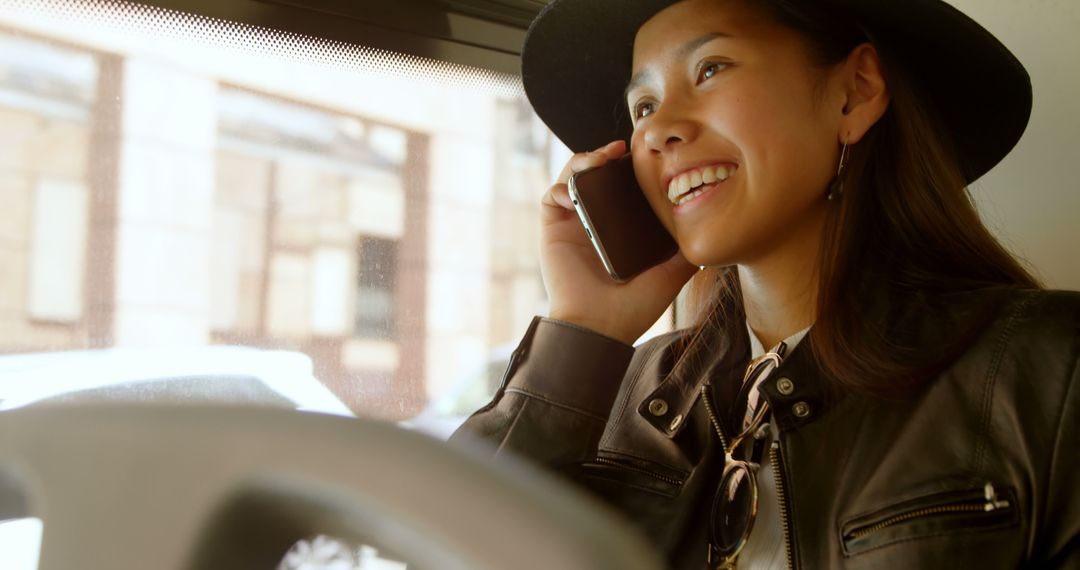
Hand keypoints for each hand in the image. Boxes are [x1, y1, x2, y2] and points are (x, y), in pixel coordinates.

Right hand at [540, 140, 698, 343]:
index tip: (644, 157)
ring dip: (583, 161)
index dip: (630, 168)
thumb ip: (686, 252)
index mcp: (620, 230)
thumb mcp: (670, 275)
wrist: (600, 328)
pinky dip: (562, 186)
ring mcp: (573, 225)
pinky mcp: (554, 231)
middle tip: (621, 149)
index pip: (623, 187)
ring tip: (601, 158)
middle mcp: (596, 224)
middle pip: (597, 175)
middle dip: (606, 156)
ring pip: (573, 178)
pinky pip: (551, 196)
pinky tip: (576, 192)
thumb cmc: (633, 309)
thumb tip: (708, 231)